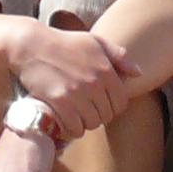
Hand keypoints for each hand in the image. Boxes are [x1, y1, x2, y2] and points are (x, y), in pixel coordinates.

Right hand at [6, 21, 140, 137]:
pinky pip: (75, 127)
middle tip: (89, 111)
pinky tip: (69, 122)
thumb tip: (139, 72)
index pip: (121, 102)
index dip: (114, 107)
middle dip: (100, 116)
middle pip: (107, 115)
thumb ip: (119, 56)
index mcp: (106, 69)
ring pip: (92, 123)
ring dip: (87, 123)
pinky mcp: (59, 101)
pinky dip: (74, 129)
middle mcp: (94, 83)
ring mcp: (77, 93)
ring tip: (79, 116)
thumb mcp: (95, 42)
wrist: (33, 46)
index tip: (104, 106)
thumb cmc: (65, 43)